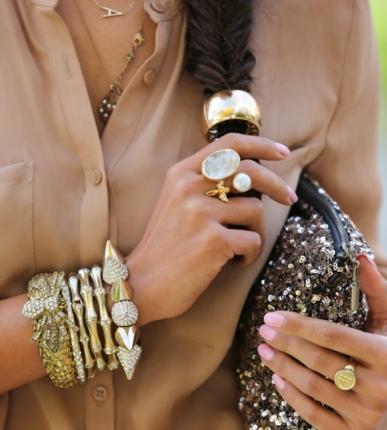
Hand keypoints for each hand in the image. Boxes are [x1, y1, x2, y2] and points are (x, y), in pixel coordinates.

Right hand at [126, 133, 294, 324]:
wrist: (141, 284)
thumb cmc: (164, 247)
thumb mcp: (175, 203)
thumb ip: (204, 185)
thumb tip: (251, 177)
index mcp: (181, 174)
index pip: (229, 144)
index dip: (261, 145)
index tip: (281, 152)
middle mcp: (190, 188)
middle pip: (251, 172)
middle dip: (277, 185)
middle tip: (289, 198)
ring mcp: (201, 214)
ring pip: (256, 210)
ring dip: (255, 231)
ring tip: (237, 248)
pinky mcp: (214, 241)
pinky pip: (254, 241)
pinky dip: (249, 255)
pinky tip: (232, 263)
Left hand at [257, 253, 386, 429]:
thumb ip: (377, 291)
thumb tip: (359, 256)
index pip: (333, 336)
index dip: (299, 325)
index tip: (272, 315)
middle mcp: (379, 388)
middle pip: (318, 360)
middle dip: (285, 342)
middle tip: (263, 330)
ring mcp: (367, 416)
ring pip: (312, 386)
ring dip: (281, 366)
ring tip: (264, 350)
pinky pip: (313, 415)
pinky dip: (292, 396)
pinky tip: (277, 379)